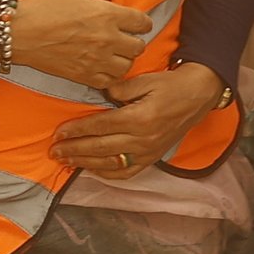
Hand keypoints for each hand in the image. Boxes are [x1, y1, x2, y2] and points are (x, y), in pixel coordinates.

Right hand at [7, 0, 152, 87]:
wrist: (18, 33)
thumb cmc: (43, 7)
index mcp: (107, 14)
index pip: (142, 22)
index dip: (142, 22)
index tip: (136, 23)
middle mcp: (107, 39)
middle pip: (139, 47)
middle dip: (134, 41)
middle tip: (124, 38)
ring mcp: (96, 60)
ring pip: (127, 66)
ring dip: (124, 60)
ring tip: (114, 54)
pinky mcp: (84, 76)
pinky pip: (110, 81)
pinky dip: (110, 76)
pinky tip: (102, 67)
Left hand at [52, 64, 224, 175]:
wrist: (199, 96)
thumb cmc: (171, 85)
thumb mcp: (146, 80)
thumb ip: (120, 89)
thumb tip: (100, 96)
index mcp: (140, 118)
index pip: (101, 126)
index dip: (78, 130)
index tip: (59, 133)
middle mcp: (143, 139)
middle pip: (101, 147)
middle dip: (74, 149)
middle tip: (54, 151)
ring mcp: (148, 152)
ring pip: (110, 163)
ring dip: (84, 163)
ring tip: (66, 160)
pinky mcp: (152, 158)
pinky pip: (126, 172)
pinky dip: (106, 173)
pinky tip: (91, 169)